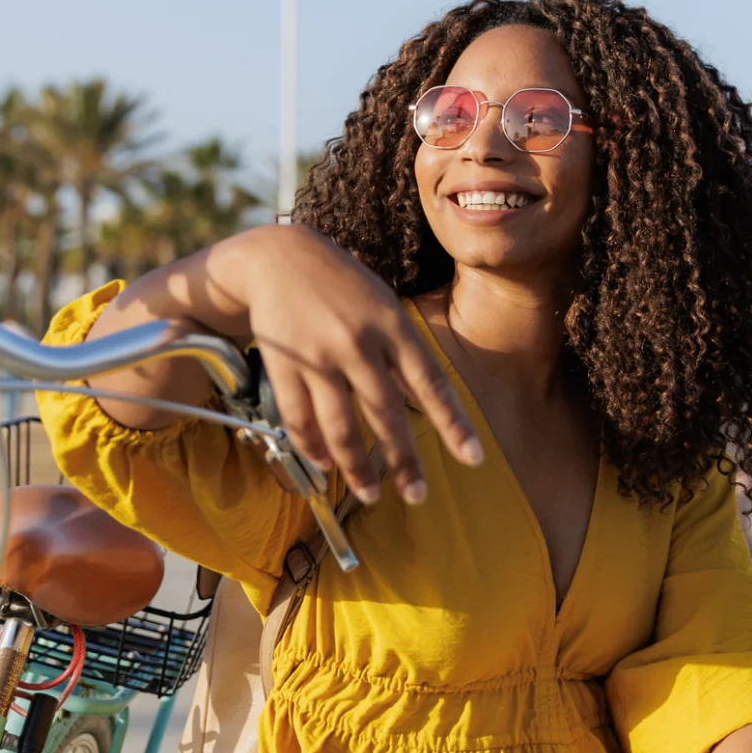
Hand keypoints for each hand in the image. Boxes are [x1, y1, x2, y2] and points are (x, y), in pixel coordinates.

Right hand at [88, 224, 483, 503]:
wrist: (279, 258)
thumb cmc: (342, 285)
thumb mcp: (383, 306)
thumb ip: (402, 353)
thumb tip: (425, 404)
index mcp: (391, 324)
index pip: (430, 382)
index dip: (453, 424)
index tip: (472, 458)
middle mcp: (357, 342)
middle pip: (386, 414)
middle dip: (403, 461)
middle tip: (416, 495)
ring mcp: (318, 357)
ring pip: (341, 428)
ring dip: (357, 468)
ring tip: (371, 493)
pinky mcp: (283, 367)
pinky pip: (300, 421)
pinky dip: (314, 448)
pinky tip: (325, 463)